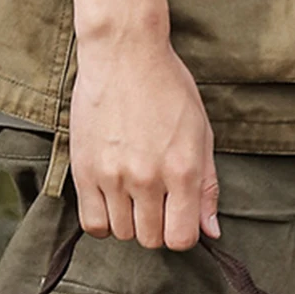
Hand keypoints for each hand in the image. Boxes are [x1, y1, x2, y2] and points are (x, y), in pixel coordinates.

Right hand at [68, 29, 219, 250]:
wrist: (123, 54)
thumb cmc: (167, 88)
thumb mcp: (201, 134)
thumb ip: (206, 187)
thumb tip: (210, 230)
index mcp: (182, 170)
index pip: (181, 238)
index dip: (182, 234)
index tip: (177, 218)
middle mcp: (147, 178)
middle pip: (151, 239)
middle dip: (156, 227)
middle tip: (155, 202)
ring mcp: (113, 176)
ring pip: (122, 233)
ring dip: (129, 222)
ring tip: (132, 195)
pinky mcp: (84, 171)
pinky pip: (92, 223)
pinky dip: (103, 221)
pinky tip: (111, 201)